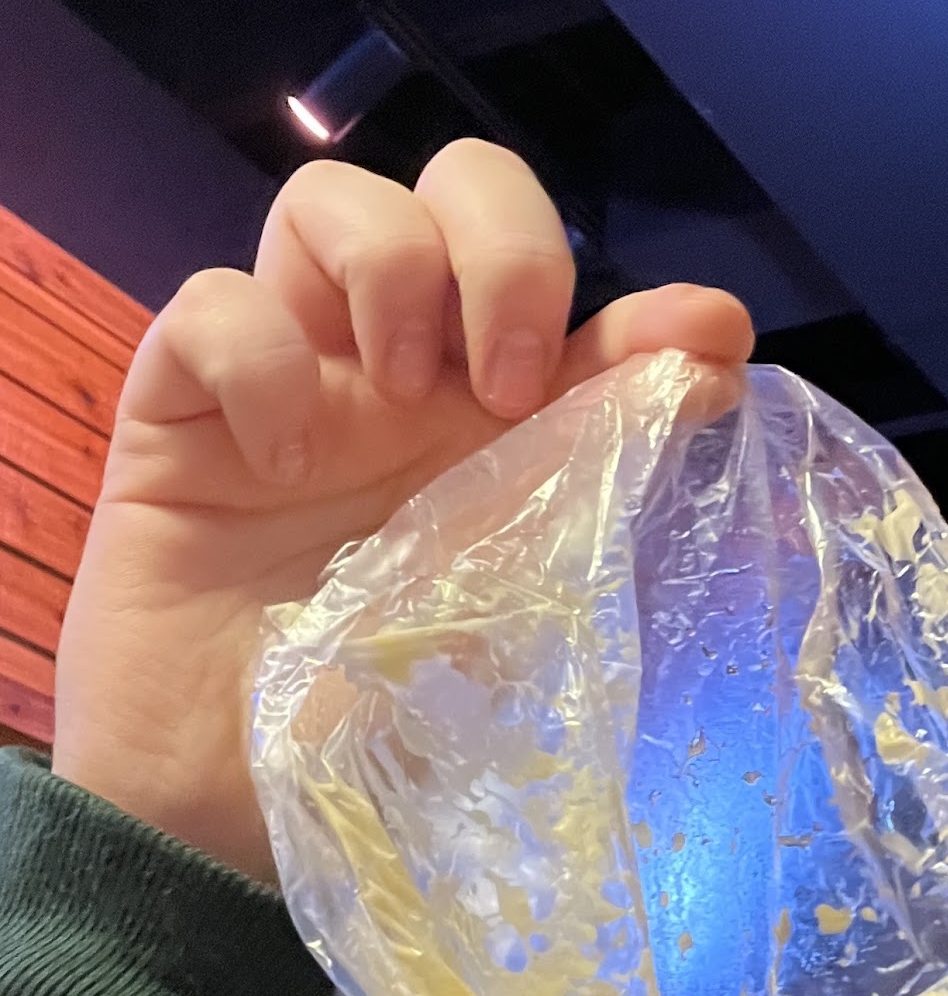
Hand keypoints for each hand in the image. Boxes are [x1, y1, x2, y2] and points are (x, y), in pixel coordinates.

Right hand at [52, 141, 752, 882]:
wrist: (233, 809)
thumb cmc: (382, 716)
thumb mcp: (518, 596)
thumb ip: (601, 475)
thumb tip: (719, 360)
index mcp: (494, 420)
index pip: (571, 296)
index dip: (639, 295)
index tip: (697, 344)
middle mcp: (400, 375)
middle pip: (453, 186)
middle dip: (504, 245)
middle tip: (506, 383)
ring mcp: (292, 380)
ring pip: (327, 203)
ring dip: (389, 272)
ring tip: (400, 400)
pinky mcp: (180, 410)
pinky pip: (210, 304)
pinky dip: (258, 359)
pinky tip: (280, 463)